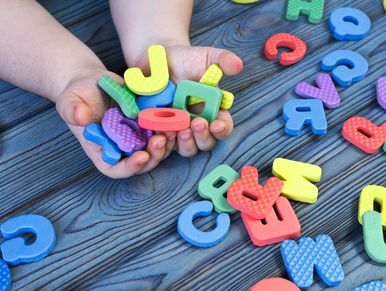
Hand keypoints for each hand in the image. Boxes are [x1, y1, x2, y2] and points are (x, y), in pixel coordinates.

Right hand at [55, 67, 173, 177]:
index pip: (115, 169)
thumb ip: (72, 110)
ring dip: (166, 143)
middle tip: (161, 140)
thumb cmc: (77, 95)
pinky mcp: (147, 125)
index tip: (141, 157)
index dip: (130, 167)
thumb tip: (79, 117)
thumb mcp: (70, 101)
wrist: (92, 83)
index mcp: (102, 151)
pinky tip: (176, 117)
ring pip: (156, 149)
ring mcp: (136, 138)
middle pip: (142, 163)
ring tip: (172, 128)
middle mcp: (122, 149)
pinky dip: (169, 127)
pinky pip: (161, 131)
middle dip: (154, 155)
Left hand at [134, 45, 242, 156]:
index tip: (217, 124)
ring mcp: (180, 130)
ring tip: (180, 130)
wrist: (158, 59)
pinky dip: (165, 143)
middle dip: (203, 137)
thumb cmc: (186, 60)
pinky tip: (161, 133)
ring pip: (187, 149)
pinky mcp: (162, 132)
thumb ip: (223, 60)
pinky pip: (165, 146)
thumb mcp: (207, 57)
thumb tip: (238, 65)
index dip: (223, 129)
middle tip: (197, 123)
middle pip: (206, 143)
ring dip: (186, 143)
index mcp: (214, 111)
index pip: (223, 126)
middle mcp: (198, 124)